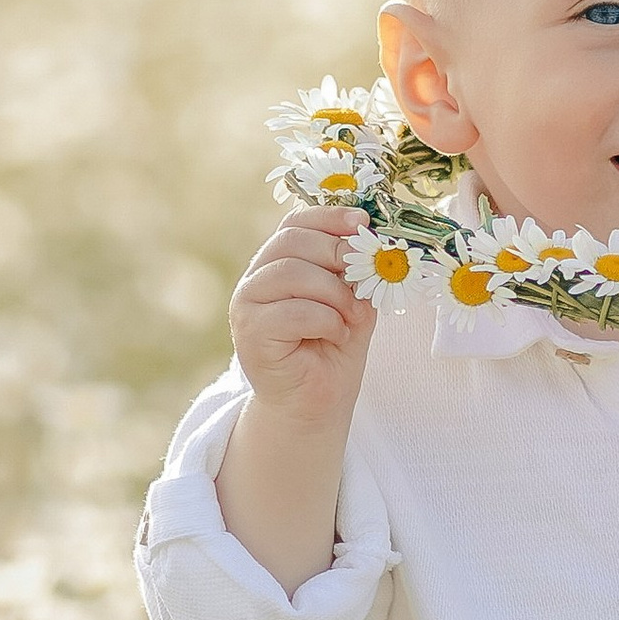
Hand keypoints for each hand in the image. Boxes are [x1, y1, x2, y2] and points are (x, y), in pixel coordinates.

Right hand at [228, 206, 376, 430]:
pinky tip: (337, 335)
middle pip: (292, 242)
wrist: (316, 401)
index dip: (329, 217)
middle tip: (367, 275)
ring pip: (292, 273)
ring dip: (335, 293)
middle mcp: (256, 278)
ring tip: (354, 316)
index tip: (364, 223)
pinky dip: (326, 321)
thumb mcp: (354, 299)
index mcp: (278, 262)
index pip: (295, 223)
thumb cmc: (334, 348)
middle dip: (337, 253)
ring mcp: (247, 304)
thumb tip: (371, 240)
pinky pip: (292, 312)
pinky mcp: (249, 333)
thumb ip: (356, 270)